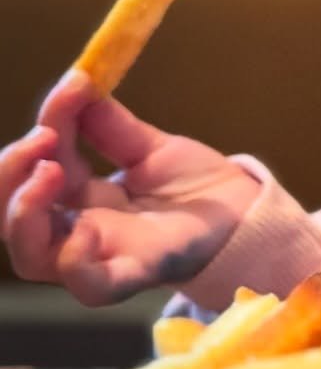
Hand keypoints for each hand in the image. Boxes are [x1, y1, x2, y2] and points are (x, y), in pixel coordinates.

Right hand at [0, 70, 260, 305]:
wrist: (249, 212)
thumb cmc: (197, 187)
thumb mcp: (150, 148)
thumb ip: (110, 124)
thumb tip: (79, 83)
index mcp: (79, 199)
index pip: (34, 167)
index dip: (44, 128)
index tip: (75, 88)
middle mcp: (80, 230)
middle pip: (8, 218)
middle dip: (8, 175)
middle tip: (44, 138)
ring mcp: (105, 256)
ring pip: (32, 257)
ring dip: (25, 212)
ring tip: (54, 171)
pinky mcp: (137, 272)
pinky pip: (89, 286)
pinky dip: (74, 263)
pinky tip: (84, 231)